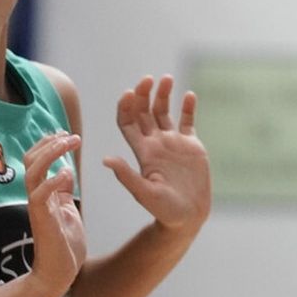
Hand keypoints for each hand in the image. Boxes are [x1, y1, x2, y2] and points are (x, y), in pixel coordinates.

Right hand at [26, 131, 85, 296]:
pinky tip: (67, 173)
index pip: (37, 161)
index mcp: (44, 194)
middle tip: (70, 135)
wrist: (59, 275)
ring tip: (69, 143)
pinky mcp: (42, 220)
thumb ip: (63, 192)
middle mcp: (37, 197)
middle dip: (49, 143)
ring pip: (32, 172)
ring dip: (50, 154)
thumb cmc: (64, 245)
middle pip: (31, 160)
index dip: (49, 144)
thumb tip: (66, 170)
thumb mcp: (67, 211)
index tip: (66, 133)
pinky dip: (52, 181)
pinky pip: (39, 195)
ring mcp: (38, 208)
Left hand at [103, 77, 210, 233]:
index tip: (130, 92)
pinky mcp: (191, 146)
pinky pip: (188, 121)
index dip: (126, 106)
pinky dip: (188, 107)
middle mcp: (155, 143)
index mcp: (142, 152)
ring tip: (167, 79)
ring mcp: (173, 143)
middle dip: (144, 94)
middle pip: (144, 112)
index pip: (128, 122)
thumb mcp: (144, 193)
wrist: (188, 217)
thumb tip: (105, 159)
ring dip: (164, 95)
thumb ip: (127, 175)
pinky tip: (190, 95)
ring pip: (164, 112)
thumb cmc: (164, 210)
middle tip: (148, 79)